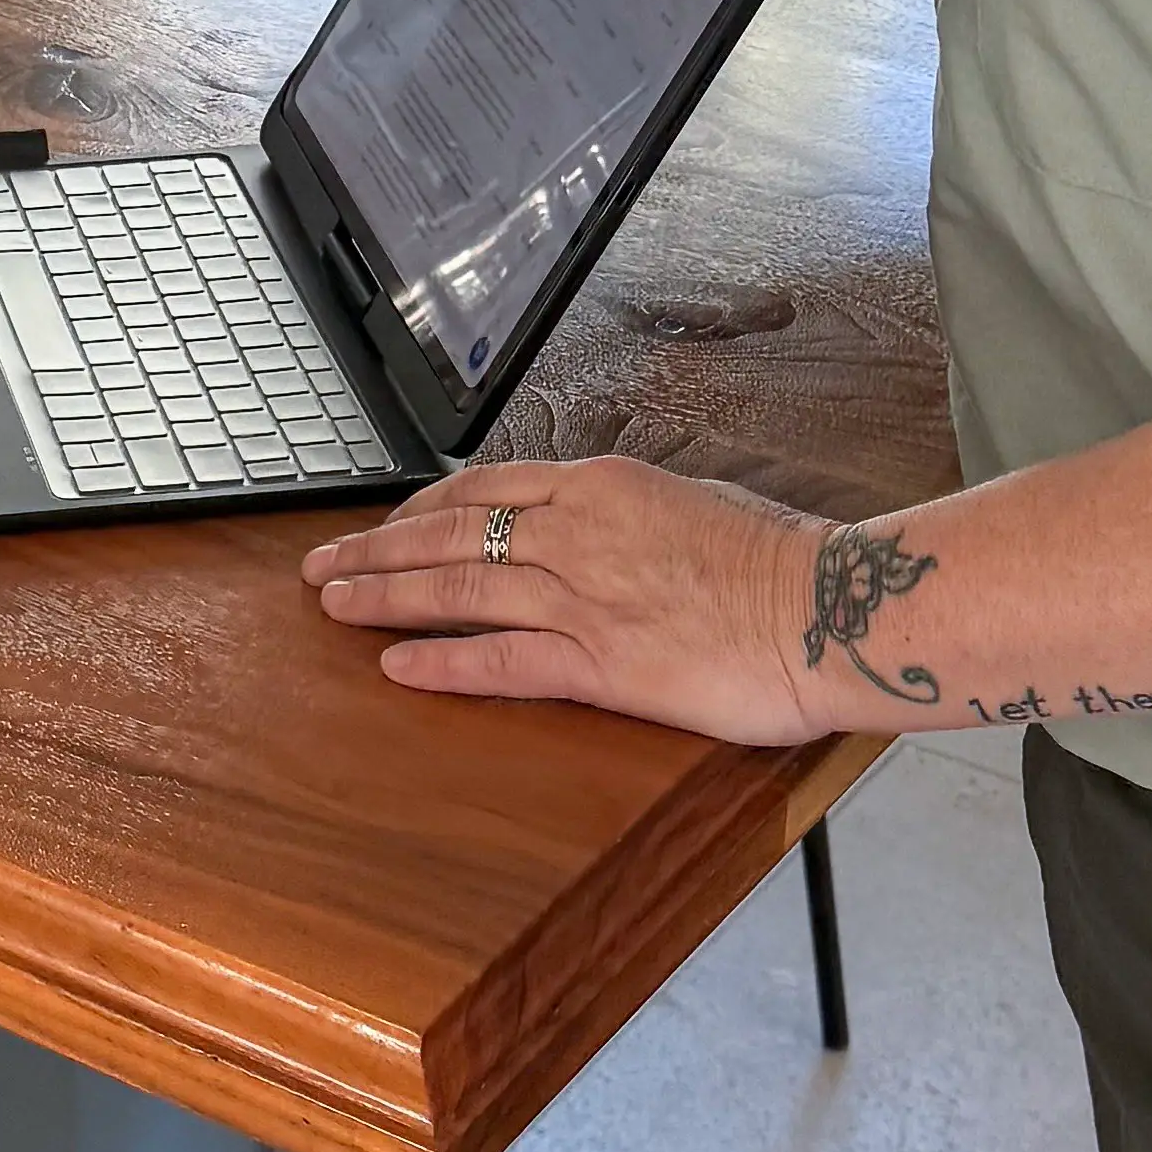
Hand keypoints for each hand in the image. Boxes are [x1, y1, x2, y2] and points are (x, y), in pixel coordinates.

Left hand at [302, 459, 825, 742]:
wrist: (830, 607)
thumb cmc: (782, 561)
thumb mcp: (693, 502)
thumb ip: (631, 512)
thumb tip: (602, 520)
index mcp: (599, 486)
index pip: (483, 489)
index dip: (420, 509)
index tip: (386, 524)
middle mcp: (576, 533)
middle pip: (447, 534)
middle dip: (376, 549)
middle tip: (322, 564)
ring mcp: (583, 596)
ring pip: (457, 590)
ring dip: (385, 598)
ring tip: (334, 606)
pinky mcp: (600, 661)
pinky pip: (501, 659)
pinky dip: (442, 661)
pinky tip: (396, 665)